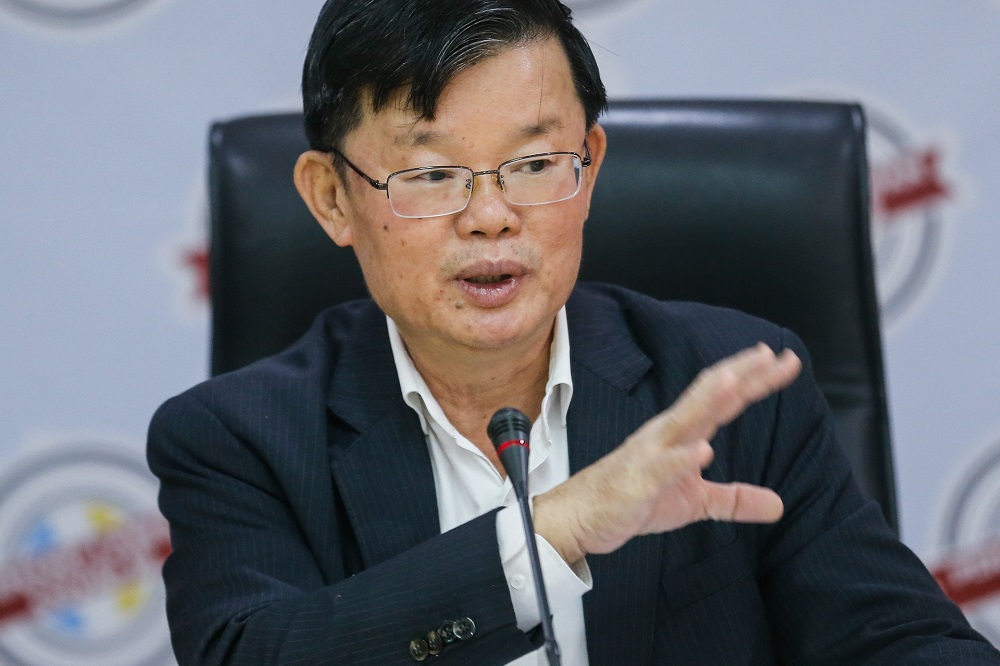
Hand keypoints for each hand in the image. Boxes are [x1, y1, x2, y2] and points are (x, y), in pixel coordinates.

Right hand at [533, 343, 800, 564]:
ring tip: (736, 382)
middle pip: (707, 395)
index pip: (723, 398)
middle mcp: (667, 433)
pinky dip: (681, 458)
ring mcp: (651, 454)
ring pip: (683, 420)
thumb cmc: (635, 500)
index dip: (754, 379)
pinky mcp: (638, 482)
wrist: (582, 517)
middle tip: (773, 355)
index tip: (785, 360)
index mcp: (681, 432)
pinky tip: (703, 451)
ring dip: (709, 400)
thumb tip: (778, 505)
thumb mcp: (695, 502)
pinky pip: (661, 468)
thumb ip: (734, 499)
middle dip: (739, 374)